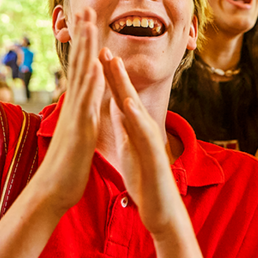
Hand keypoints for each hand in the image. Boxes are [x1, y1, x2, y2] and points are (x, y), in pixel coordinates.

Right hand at [33, 10, 103, 213]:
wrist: (53, 191)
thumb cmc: (67, 163)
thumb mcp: (78, 130)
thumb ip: (81, 111)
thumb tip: (81, 98)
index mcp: (77, 104)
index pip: (82, 67)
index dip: (85, 43)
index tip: (88, 19)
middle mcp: (74, 104)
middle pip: (79, 63)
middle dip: (83, 35)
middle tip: (85, 8)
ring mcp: (76, 115)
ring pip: (82, 76)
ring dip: (86, 50)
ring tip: (90, 26)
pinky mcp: (81, 130)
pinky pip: (87, 103)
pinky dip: (92, 83)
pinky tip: (97, 66)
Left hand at [104, 50, 185, 239]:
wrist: (161, 210)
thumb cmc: (145, 178)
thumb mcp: (129, 147)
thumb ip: (125, 126)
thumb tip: (116, 108)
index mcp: (134, 128)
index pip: (119, 97)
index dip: (107, 76)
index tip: (95, 53)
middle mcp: (143, 129)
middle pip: (128, 95)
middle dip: (115, 72)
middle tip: (103, 47)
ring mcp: (150, 141)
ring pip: (136, 109)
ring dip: (125, 86)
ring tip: (114, 64)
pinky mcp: (153, 157)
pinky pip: (144, 135)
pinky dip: (136, 118)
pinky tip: (128, 105)